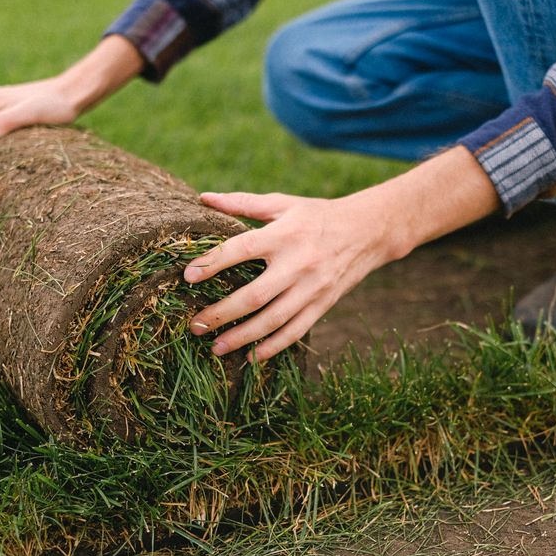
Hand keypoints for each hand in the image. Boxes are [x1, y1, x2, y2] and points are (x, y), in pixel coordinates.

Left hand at [184, 191, 402, 360]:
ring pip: (273, 320)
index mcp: (283, 234)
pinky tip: (251, 357)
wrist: (368, 231)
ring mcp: (312, 288)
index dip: (213, 263)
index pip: (241, 249)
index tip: (188, 277)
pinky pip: (295, 331)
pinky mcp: (323, 304)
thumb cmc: (317, 215)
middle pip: (253, 295)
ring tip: (216, 347)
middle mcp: (297, 263)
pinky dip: (273, 347)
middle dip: (221, 313)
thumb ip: (242, 203)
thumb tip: (204, 198)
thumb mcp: (282, 204)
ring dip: (242, 337)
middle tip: (195, 325)